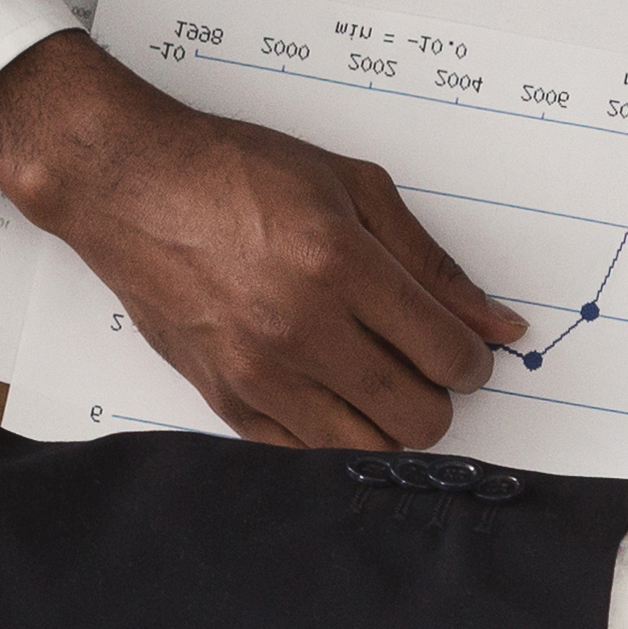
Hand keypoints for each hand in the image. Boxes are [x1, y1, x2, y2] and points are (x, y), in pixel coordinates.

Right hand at [0, 33, 526, 450]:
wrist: (128, 186)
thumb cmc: (234, 173)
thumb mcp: (352, 188)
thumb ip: (432, 263)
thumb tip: (499, 326)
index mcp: (339, 266)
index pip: (447, 355)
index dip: (474, 361)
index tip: (468, 351)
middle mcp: (299, 329)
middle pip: (418, 417)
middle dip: (438, 396)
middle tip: (424, 364)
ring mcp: (258, 374)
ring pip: (368, 449)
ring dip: (390, 423)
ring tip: (378, 379)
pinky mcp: (225, 401)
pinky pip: (307, 455)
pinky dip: (335, 434)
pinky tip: (332, 392)